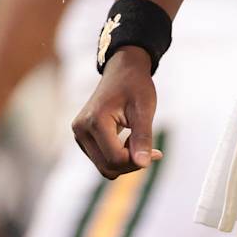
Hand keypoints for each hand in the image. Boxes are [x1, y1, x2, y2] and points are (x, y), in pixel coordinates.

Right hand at [72, 47, 163, 178]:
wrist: (122, 69)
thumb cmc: (135, 86)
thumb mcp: (144, 109)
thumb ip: (143, 137)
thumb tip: (143, 165)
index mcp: (95, 121)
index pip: (115, 158)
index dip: (137, 161)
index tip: (157, 152)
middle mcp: (81, 130)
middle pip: (107, 167)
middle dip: (131, 163)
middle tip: (151, 150)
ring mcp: (79, 134)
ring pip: (103, 166)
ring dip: (124, 161)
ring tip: (138, 141)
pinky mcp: (82, 137)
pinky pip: (101, 159)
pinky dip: (117, 157)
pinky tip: (128, 141)